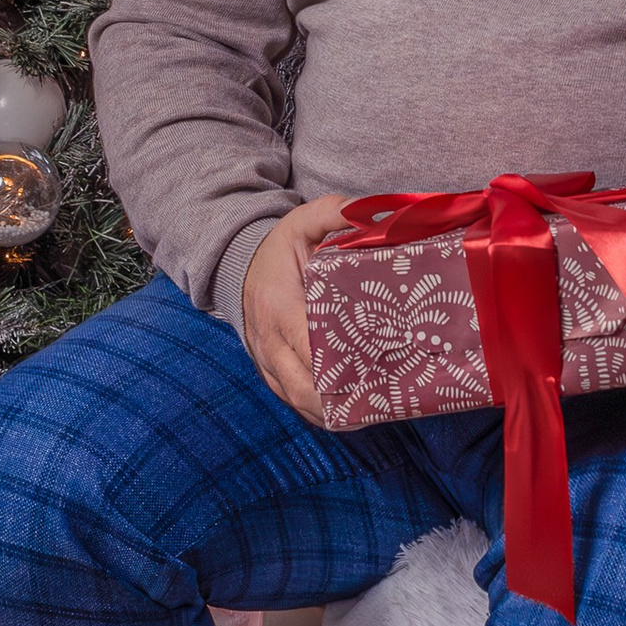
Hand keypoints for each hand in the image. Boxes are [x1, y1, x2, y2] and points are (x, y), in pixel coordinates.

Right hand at [239, 190, 357, 420]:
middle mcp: (270, 343)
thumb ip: (332, 212)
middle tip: (385, 400)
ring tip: (375, 411)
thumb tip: (366, 212)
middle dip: (342, 403)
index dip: (343, 368)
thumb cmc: (280, 247)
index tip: (379, 372)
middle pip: (305, 390)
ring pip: (300, 403)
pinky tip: (352, 414)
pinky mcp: (270, 374)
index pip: (311, 349)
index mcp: (280, 308)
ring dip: (334, 413)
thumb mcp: (302, 221)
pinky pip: (295, 403)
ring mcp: (267, 363)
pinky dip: (322, 413)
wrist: (239, 267)